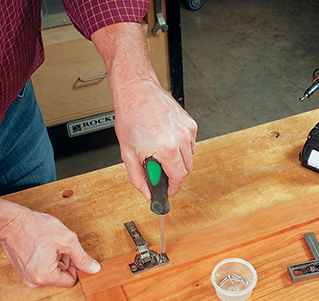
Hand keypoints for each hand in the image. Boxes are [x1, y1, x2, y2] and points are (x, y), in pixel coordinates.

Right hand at [0, 205, 100, 287]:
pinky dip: (47, 258)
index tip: (73, 254)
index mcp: (44, 277)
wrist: (11, 221)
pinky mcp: (23, 271)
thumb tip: (94, 269)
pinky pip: (42, 268)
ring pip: (53, 271)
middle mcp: (33, 281)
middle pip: (61, 276)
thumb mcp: (67, 240)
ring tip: (49, 245)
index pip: (71, 281)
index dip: (76, 267)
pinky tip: (42, 246)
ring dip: (56, 258)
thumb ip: (82, 257)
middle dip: (65, 261)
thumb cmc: (35, 228)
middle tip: (59, 246)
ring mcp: (26, 276)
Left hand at [91, 23, 197, 198]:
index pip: (179, 177)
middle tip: (160, 173)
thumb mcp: (128, 152)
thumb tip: (147, 192)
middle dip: (175, 175)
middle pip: (187, 169)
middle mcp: (182, 138)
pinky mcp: (190, 122)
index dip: (173, 188)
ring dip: (178, 160)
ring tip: (160, 152)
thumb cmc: (131, 115)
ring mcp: (188, 129)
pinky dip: (181, 147)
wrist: (137, 90)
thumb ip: (138, 178)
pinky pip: (190, 143)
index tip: (169, 192)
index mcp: (167, 147)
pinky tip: (166, 139)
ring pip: (190, 156)